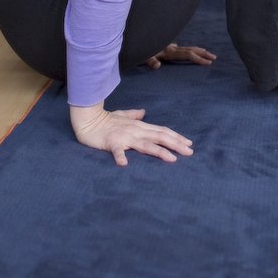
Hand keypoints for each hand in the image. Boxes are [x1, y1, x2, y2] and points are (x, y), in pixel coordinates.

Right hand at [70, 103, 193, 166]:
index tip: (189, 143)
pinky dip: (121, 157)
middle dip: (176, 144)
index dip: (176, 137)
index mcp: (139, 126)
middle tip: (190, 152)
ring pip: (145, 144)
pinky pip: (117, 151)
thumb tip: (144, 112)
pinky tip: (124, 165)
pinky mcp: (111, 142)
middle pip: (159, 137)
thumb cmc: (105, 120)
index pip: (161, 131)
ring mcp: (124, 137)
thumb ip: (134, 115)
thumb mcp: (122, 116)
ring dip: (159, 151)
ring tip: (172, 159)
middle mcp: (135, 131)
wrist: (87, 119)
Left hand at [145, 42, 216, 69]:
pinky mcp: (165, 48)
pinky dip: (188, 50)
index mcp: (168, 51)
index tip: (208, 63)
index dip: (198, 58)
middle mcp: (170, 48)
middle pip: (190, 50)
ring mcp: (169, 47)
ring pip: (187, 48)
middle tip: (214, 57)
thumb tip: (157, 66)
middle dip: (203, 53)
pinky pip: (180, 49)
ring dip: (198, 51)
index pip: (188, 55)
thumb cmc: (139, 51)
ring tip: (207, 53)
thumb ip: (150, 61)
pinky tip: (187, 51)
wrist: (134, 40)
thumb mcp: (144, 57)